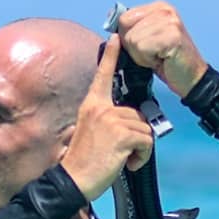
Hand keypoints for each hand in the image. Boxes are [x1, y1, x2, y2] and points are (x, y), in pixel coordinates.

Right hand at [59, 35, 157, 200]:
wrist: (72, 182)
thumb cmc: (83, 162)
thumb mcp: (90, 132)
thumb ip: (106, 120)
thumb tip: (126, 121)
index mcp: (92, 105)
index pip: (103, 75)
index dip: (111, 56)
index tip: (116, 36)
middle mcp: (101, 108)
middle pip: (137, 114)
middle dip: (136, 136)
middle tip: (119, 153)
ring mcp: (112, 119)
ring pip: (144, 129)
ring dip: (139, 148)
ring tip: (120, 159)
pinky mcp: (122, 134)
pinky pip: (147, 141)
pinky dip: (142, 156)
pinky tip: (126, 164)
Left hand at [115, 0, 208, 97]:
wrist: (191, 78)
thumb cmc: (166, 60)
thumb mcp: (147, 37)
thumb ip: (132, 27)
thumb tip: (111, 19)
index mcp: (158, 7)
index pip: (124, 17)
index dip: (128, 36)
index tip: (146, 45)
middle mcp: (165, 9)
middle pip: (126, 27)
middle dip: (134, 46)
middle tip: (154, 52)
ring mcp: (170, 21)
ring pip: (133, 39)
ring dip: (142, 55)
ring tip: (159, 56)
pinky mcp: (172, 36)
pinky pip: (142, 48)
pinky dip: (148, 59)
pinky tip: (162, 60)